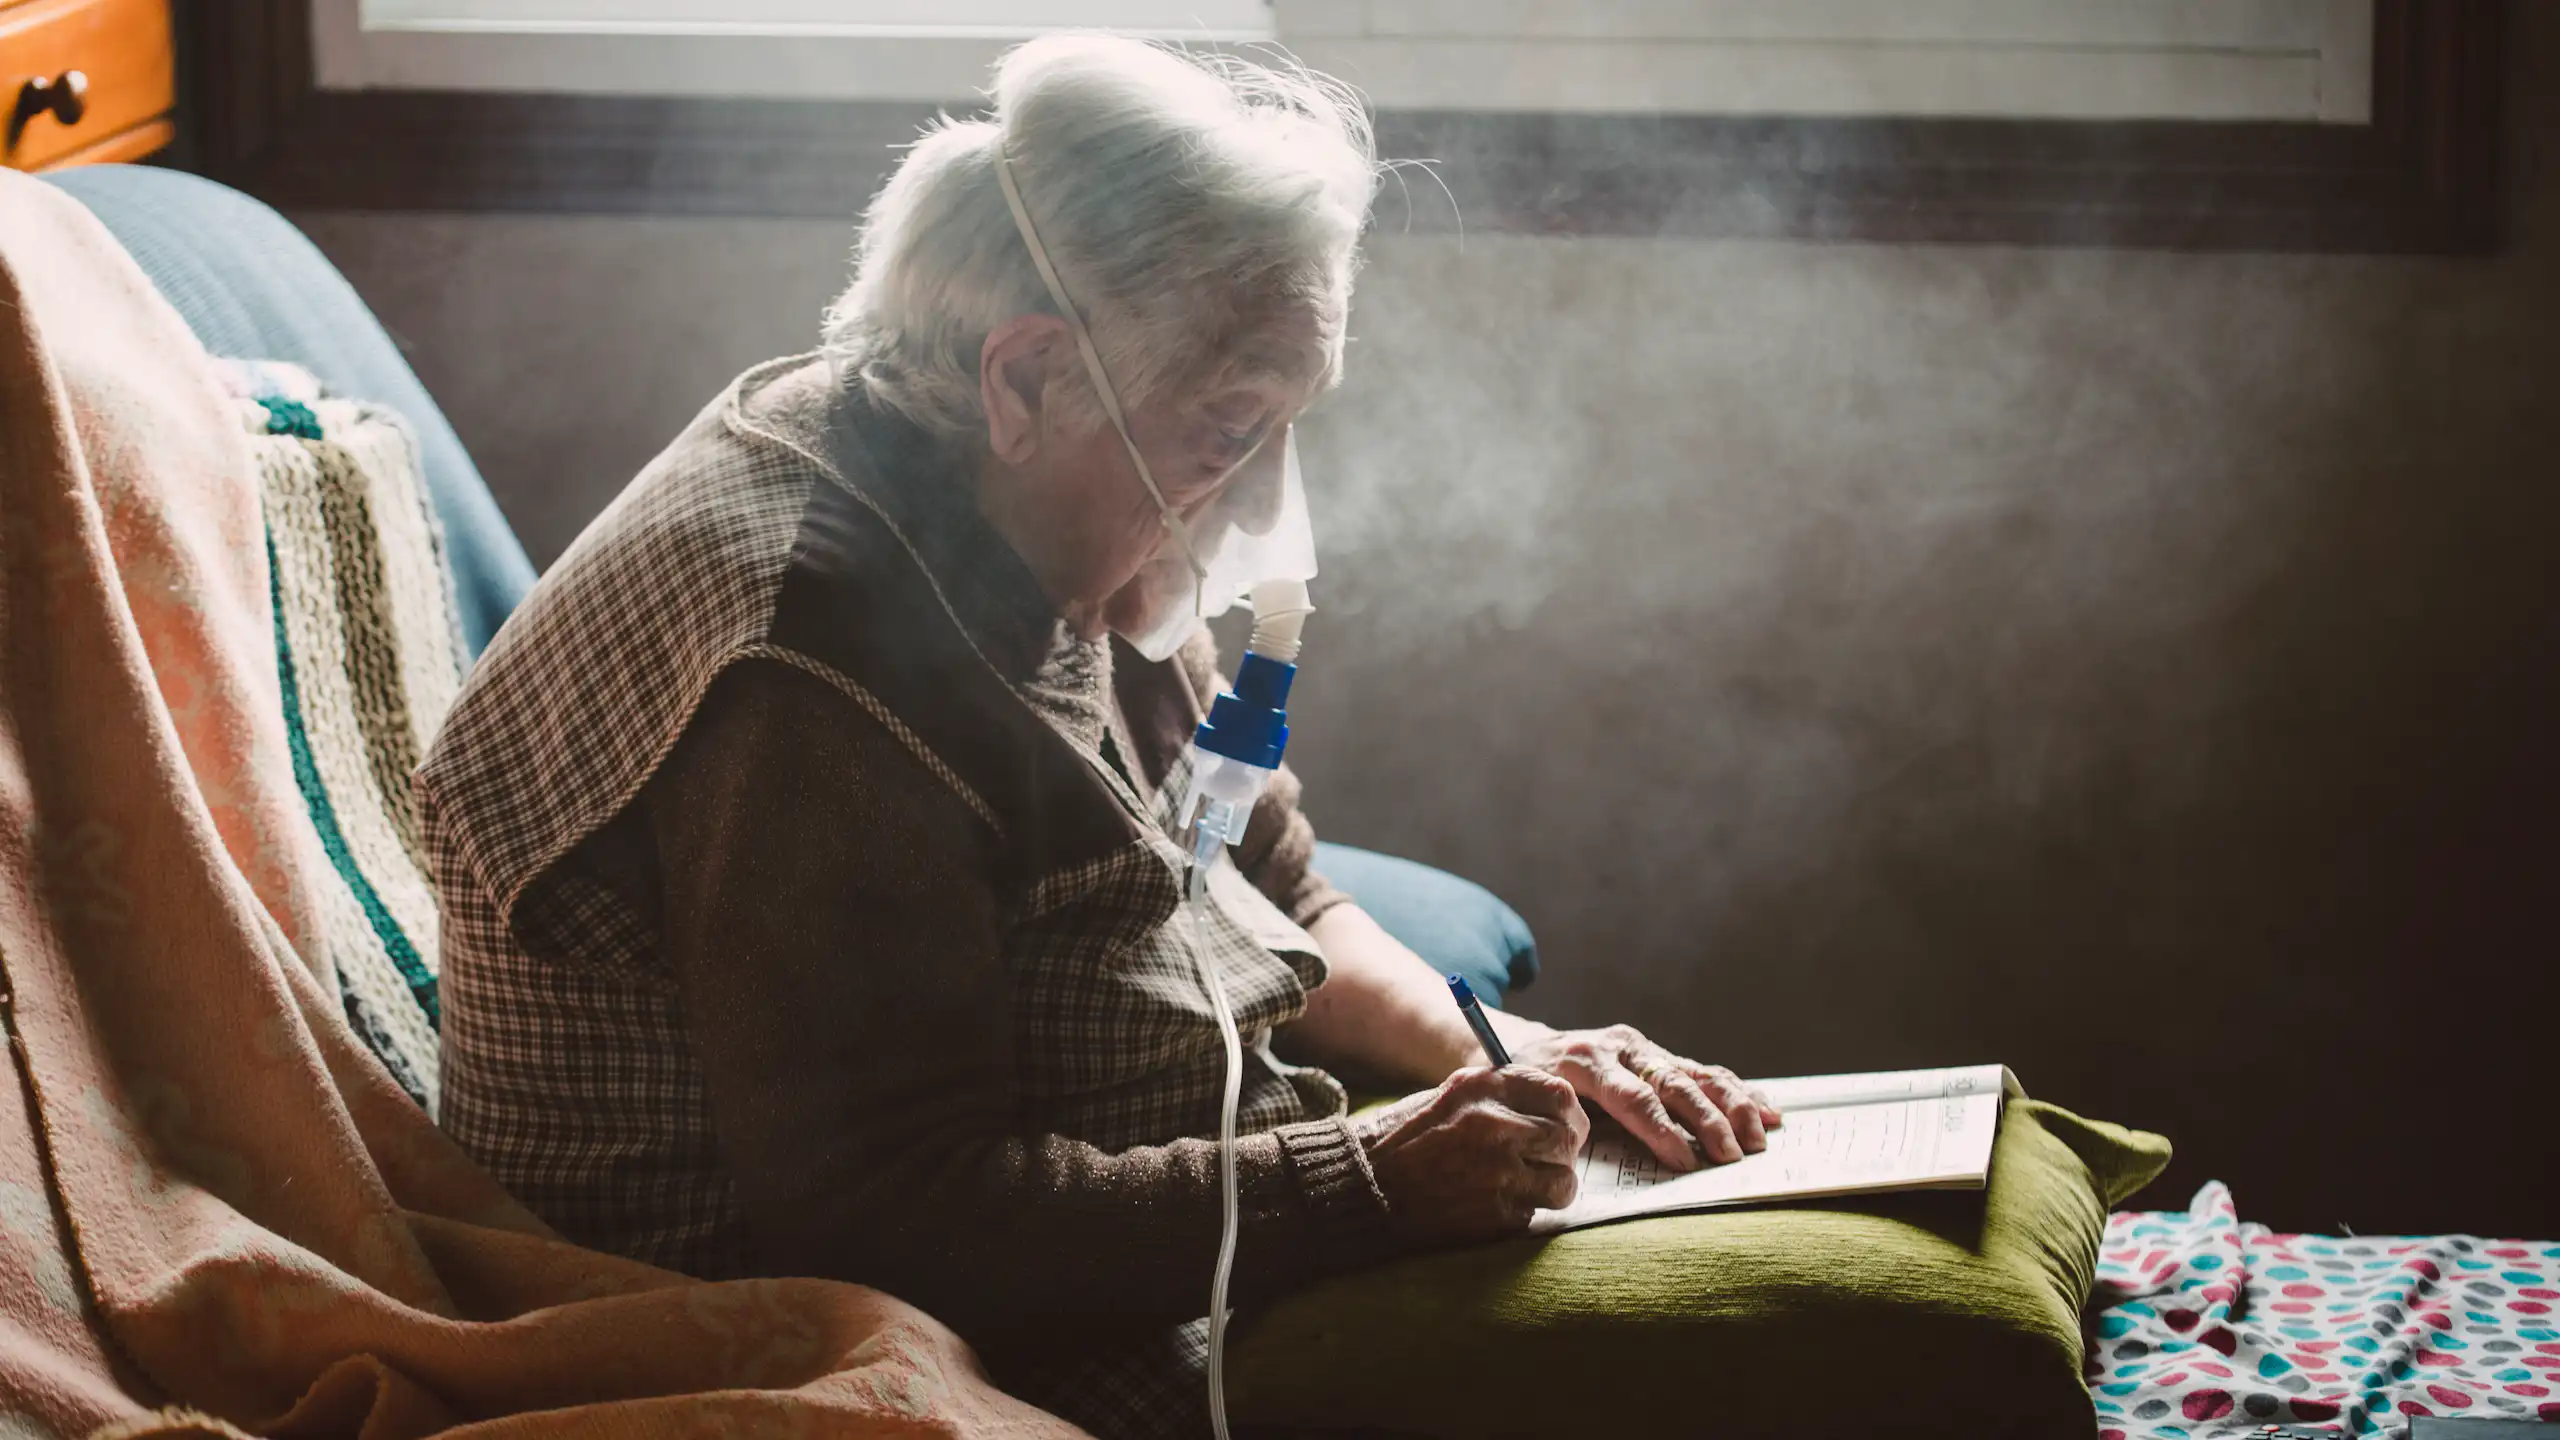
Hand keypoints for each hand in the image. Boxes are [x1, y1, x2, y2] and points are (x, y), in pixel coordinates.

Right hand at [1356, 1066, 1588, 1247]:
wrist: (1364, 1187)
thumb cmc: (1405, 1140)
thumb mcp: (1451, 1097)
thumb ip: (1501, 1097)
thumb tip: (1553, 1106)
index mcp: (1483, 1088)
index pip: (1558, 1092)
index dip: (1569, 1111)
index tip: (1565, 1123)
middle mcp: (1495, 1124)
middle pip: (1567, 1136)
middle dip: (1566, 1150)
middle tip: (1553, 1159)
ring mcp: (1497, 1171)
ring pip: (1563, 1181)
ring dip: (1555, 1185)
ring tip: (1535, 1185)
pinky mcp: (1495, 1213)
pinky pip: (1536, 1211)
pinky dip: (1526, 1209)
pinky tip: (1500, 1202)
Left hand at [1503, 1023, 1780, 1171]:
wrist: (1525, 1049)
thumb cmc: (1524, 1087)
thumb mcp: (1528, 1104)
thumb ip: (1558, 1126)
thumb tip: (1586, 1161)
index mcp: (1585, 1060)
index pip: (1632, 1097)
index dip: (1660, 1130)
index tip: (1685, 1161)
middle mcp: (1621, 1048)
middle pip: (1674, 1084)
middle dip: (1707, 1121)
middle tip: (1731, 1156)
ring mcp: (1645, 1049)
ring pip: (1699, 1074)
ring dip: (1734, 1107)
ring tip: (1759, 1139)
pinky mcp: (1662, 1055)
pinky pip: (1708, 1072)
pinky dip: (1741, 1093)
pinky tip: (1769, 1111)